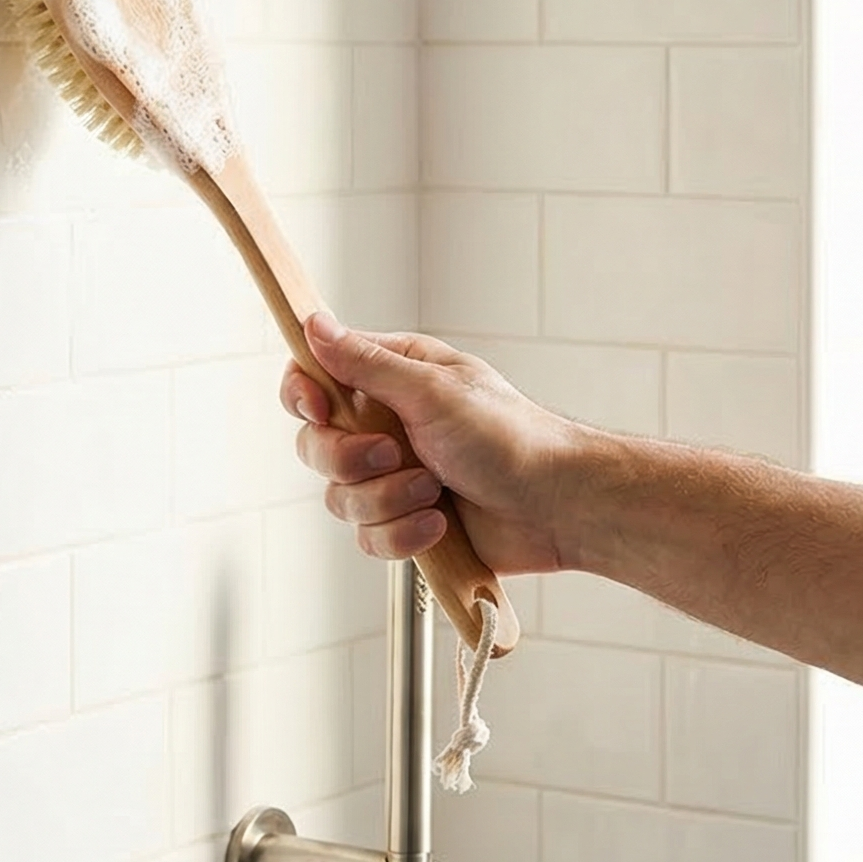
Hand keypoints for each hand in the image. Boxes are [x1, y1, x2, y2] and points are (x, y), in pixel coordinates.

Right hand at [279, 312, 587, 575]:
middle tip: (392, 454)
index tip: (320, 410)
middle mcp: (387, 424)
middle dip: (350, 460)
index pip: (317, 376)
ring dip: (386, 499)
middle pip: (316, 445)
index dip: (305, 395)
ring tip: (434, 492)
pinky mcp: (406, 521)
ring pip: (340, 497)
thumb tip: (314, 324)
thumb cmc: (511, 437)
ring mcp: (394, 476)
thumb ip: (366, 363)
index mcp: (393, 377)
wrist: (557, 507)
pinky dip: (402, 534)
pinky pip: (368, 536)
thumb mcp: (432, 391)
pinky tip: (439, 525)